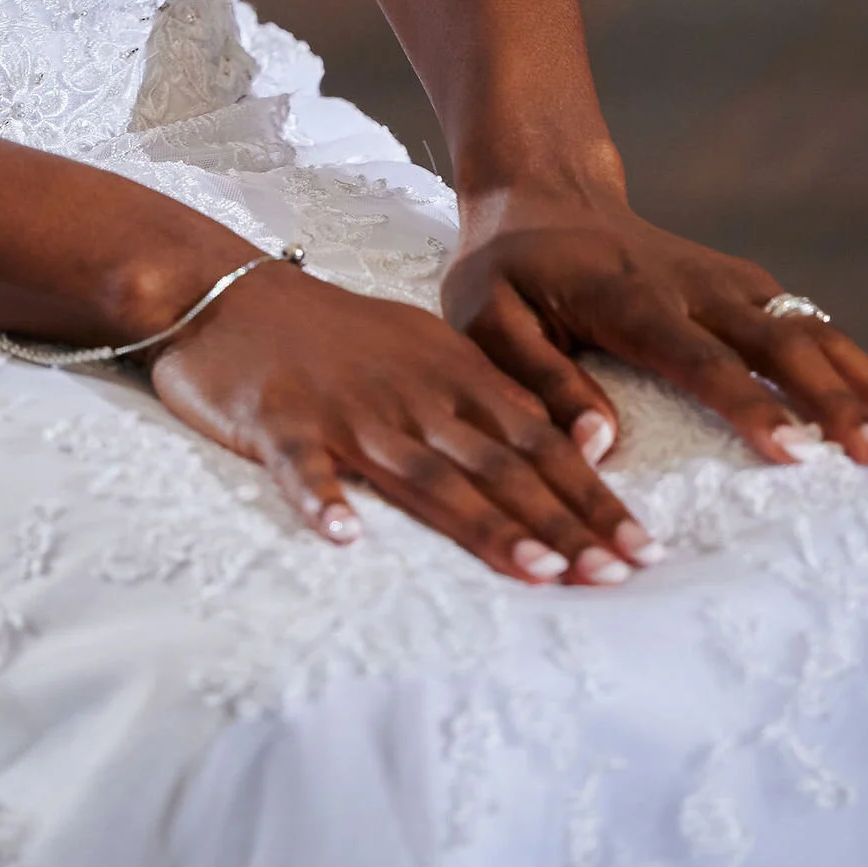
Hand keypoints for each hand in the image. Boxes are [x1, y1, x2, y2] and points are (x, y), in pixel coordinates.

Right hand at [150, 259, 661, 584]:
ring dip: (481, 522)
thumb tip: (566, 444)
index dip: (589, 495)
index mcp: (447, 373)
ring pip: (422, 472)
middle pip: (495, 465)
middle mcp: (409, 393)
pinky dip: (321, 498)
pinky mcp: (277, 422)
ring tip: (535, 569)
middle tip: (615, 574)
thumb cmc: (330, 333)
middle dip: (560, 521)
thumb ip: (486, 398)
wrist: (226, 292)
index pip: (535, 440)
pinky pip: (300, 465)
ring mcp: (344, 409)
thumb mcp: (419, 349)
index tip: (641, 549)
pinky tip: (342, 535)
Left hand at [445, 182, 867, 471]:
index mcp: (627, 297)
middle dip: (837, 401)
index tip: (794, 453)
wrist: (540, 190)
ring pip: (810, 332)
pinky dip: (860, 368)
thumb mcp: (483, 316)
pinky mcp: (745, 287)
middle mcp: (691, 284)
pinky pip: (811, 329)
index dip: (746, 403)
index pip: (698, 355)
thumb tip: (599, 444)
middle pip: (778, 343)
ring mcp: (726, 281)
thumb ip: (536, 377)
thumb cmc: (505, 267)